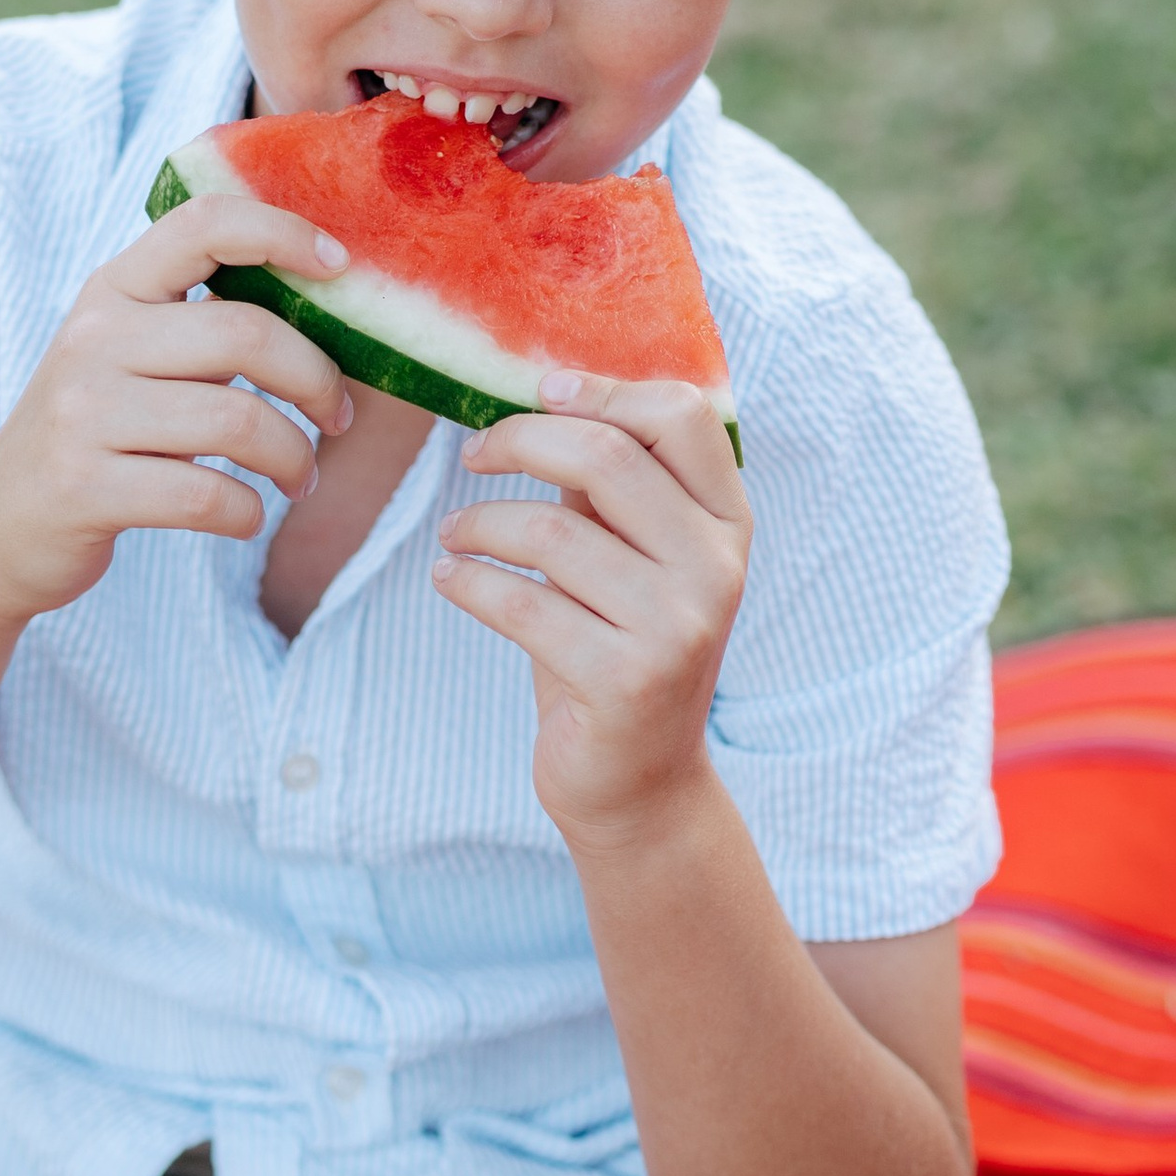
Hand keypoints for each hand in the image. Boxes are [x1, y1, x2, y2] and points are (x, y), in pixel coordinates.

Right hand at [0, 198, 354, 620]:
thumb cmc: (97, 435)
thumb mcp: (128, 357)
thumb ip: (201, 326)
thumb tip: (326, 309)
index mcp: (113, 291)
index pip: (203, 224)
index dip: (282, 233)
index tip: (339, 269)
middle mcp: (93, 339)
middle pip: (246, 334)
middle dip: (317, 381)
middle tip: (336, 417)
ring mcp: (83, 413)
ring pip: (238, 420)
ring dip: (294, 458)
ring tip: (300, 478)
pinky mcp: (84, 487)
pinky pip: (206, 495)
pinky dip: (248, 513)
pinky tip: (246, 516)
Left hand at [430, 371, 751, 851]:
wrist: (637, 784)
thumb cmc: (617, 650)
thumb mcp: (627, 559)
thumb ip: (606, 489)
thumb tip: (545, 397)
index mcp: (727, 525)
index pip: (682, 416)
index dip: (602, 390)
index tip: (538, 392)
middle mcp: (716, 569)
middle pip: (607, 457)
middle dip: (520, 442)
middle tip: (473, 455)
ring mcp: (678, 627)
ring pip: (552, 531)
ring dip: (479, 523)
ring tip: (453, 535)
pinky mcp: (627, 681)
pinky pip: (524, 603)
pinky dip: (468, 583)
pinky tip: (448, 579)